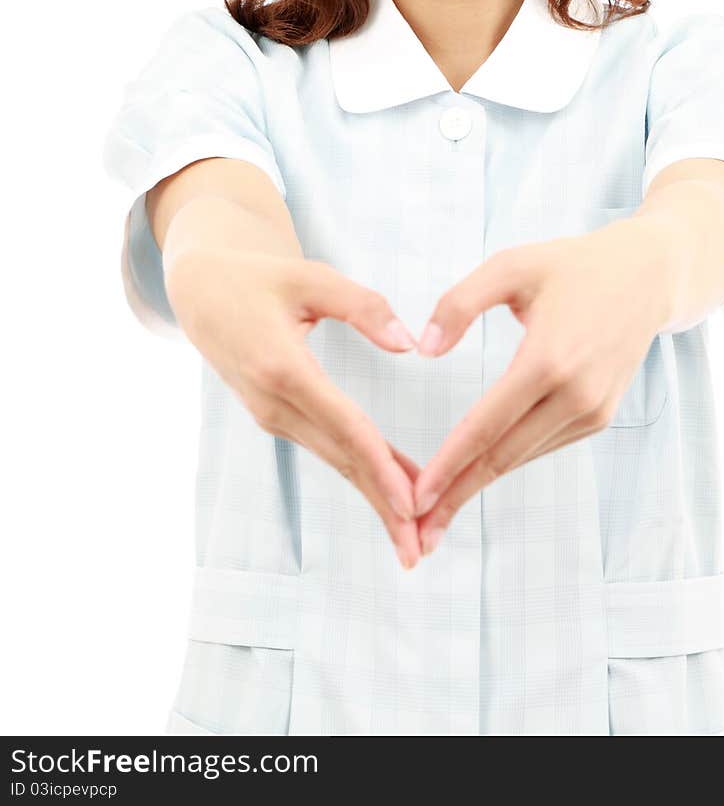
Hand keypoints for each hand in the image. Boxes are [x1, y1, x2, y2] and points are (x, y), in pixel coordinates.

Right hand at [164, 248, 424, 569]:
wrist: (202, 291)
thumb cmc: (260, 277)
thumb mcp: (309, 276)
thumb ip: (361, 305)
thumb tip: (408, 343)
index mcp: (281, 367)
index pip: (342, 424)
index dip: (378, 464)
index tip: (410, 501)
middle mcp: (274, 402)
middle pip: (340, 458)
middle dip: (382, 504)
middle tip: (419, 549)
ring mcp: (272, 415)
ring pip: (335, 460)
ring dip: (374, 497)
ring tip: (413, 537)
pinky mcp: (277, 417)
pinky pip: (327, 448)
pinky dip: (360, 471)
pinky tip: (392, 492)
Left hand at [409, 218, 669, 556]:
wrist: (648, 277)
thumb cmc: (572, 266)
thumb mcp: (511, 266)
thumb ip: (460, 303)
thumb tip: (424, 350)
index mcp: (548, 358)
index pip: (486, 425)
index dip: (448, 465)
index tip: (415, 498)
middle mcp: (575, 394)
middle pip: (503, 457)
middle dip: (457, 494)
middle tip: (417, 531)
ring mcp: (592, 410)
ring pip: (523, 456)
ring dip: (479, 485)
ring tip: (438, 511)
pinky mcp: (600, 416)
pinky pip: (543, 445)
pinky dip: (508, 462)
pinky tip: (476, 474)